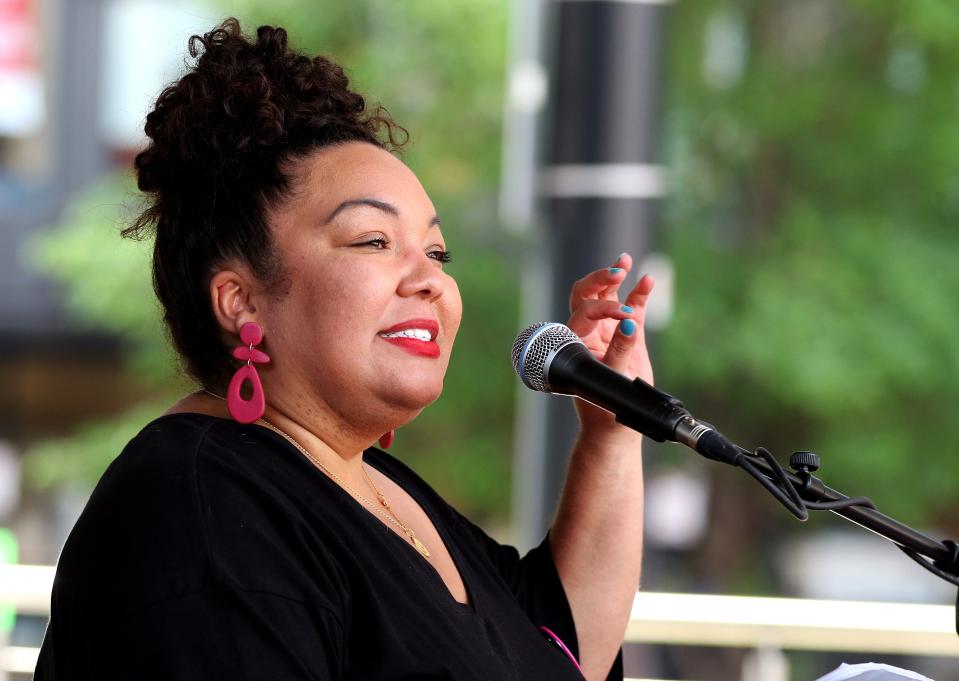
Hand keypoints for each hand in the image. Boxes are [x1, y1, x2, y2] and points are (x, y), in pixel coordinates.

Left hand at [566, 252, 654, 437]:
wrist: (612, 427)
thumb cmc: (603, 407)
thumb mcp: (611, 380)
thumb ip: (620, 352)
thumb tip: (630, 325)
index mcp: (576, 340)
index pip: (586, 311)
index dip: (605, 308)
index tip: (626, 317)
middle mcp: (588, 332)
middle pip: (586, 294)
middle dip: (600, 279)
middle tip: (617, 271)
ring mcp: (607, 332)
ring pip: (607, 296)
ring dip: (614, 277)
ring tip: (625, 260)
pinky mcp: (627, 337)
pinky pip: (632, 309)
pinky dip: (639, 294)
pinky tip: (648, 280)